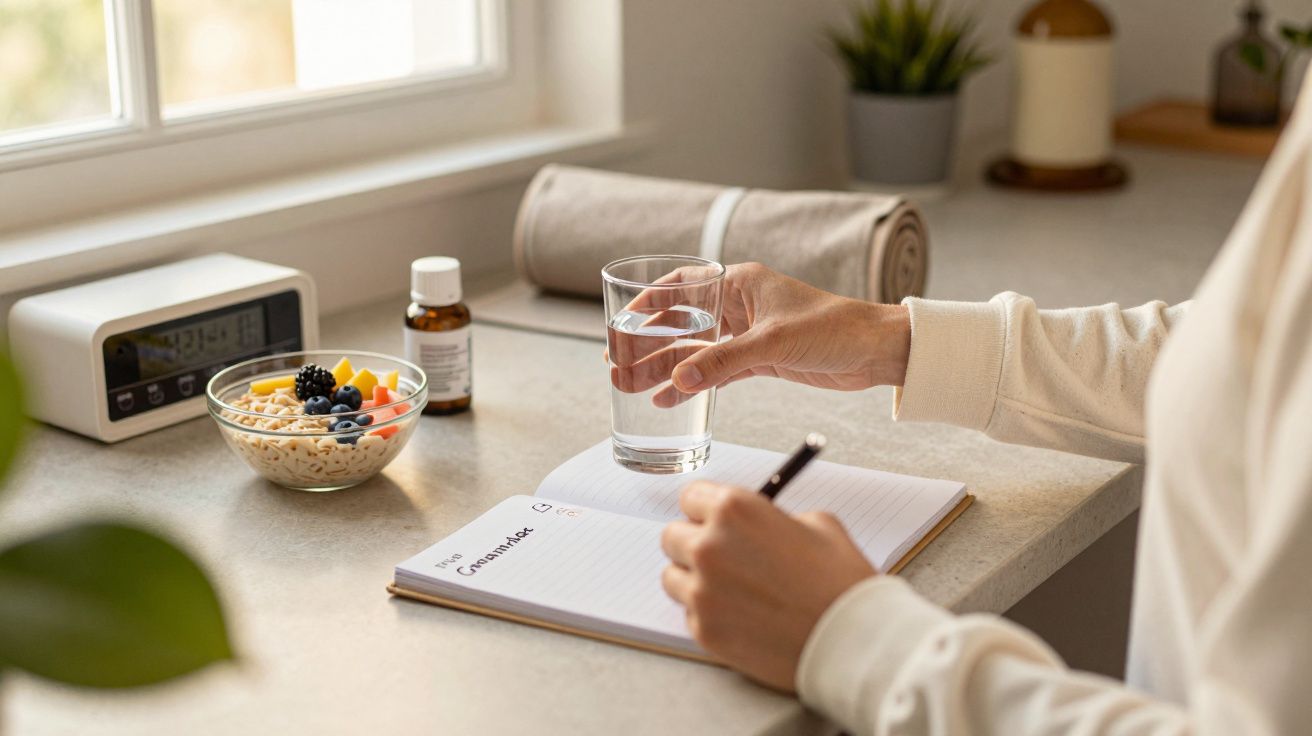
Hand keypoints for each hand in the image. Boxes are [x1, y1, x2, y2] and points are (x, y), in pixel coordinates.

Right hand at [609, 263, 910, 404]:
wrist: (876, 351)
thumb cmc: (836, 329)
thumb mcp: (774, 343)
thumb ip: (724, 362)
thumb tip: (679, 380)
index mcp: (740, 283)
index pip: (681, 286)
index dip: (648, 304)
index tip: (621, 321)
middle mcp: (739, 305)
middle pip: (681, 324)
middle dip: (648, 345)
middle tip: (617, 365)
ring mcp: (747, 334)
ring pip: (695, 351)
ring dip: (665, 369)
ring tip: (632, 387)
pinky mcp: (759, 360)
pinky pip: (715, 372)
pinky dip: (693, 384)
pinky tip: (669, 398)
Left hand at [660, 482, 877, 691]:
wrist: (852, 640)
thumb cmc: (840, 580)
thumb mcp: (816, 524)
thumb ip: (770, 517)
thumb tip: (751, 522)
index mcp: (735, 510)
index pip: (690, 497)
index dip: (706, 509)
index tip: (714, 519)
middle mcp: (709, 547)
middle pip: (672, 536)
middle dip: (694, 542)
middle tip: (723, 555)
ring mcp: (702, 592)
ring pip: (673, 577)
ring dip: (695, 579)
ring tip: (732, 588)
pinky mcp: (704, 630)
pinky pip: (690, 613)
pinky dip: (709, 613)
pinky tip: (742, 615)